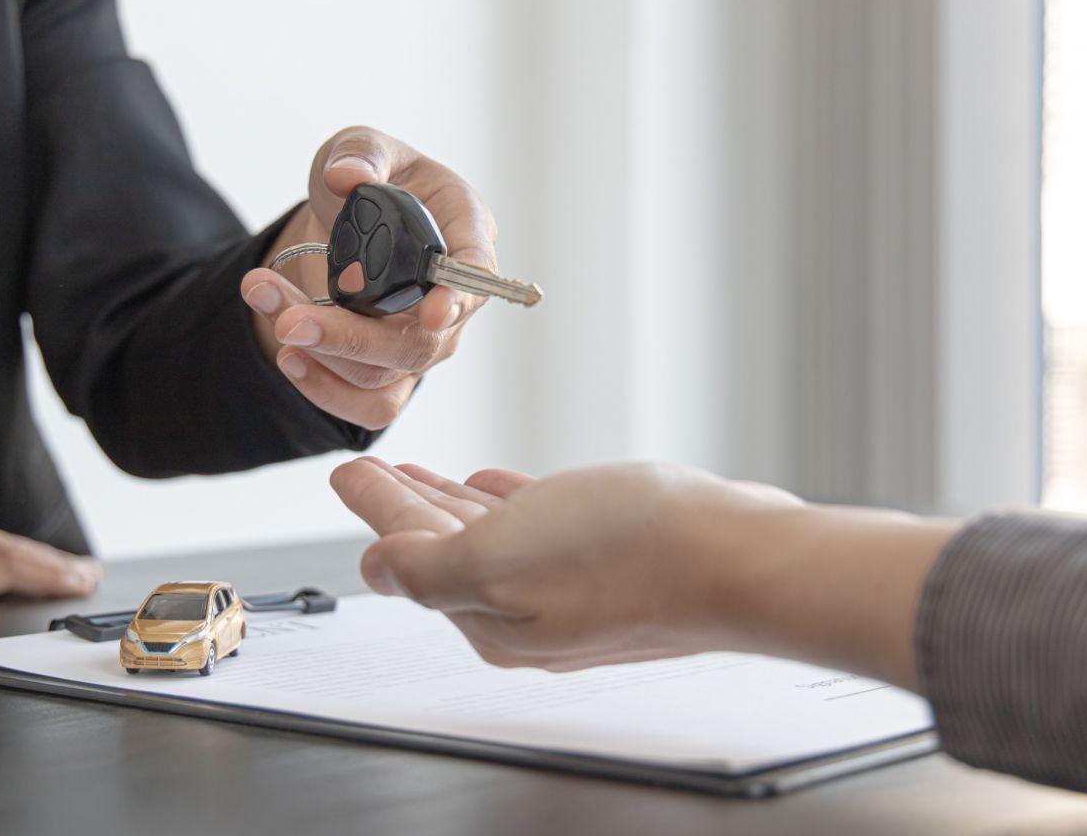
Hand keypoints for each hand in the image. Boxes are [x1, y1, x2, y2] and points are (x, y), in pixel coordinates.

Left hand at [240, 126, 498, 428]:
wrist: (342, 225)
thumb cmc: (369, 180)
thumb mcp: (360, 146)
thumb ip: (359, 153)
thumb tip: (349, 177)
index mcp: (463, 229)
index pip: (476, 272)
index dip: (459, 295)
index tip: (432, 312)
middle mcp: (453, 297)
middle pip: (420, 341)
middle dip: (352, 337)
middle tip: (291, 321)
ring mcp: (424, 342)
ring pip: (384, 373)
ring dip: (318, 349)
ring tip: (264, 298)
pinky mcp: (392, 374)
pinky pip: (370, 407)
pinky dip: (325, 389)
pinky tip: (289, 358)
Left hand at [329, 457, 805, 670]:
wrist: (738, 560)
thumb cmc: (630, 557)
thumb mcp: (498, 560)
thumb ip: (425, 566)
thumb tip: (375, 567)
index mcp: (488, 617)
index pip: (411, 552)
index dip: (375, 506)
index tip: (347, 470)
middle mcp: (526, 611)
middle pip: (445, 548)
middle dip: (405, 507)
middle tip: (373, 470)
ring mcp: (572, 589)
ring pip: (492, 537)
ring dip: (451, 503)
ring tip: (425, 474)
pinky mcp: (615, 561)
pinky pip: (543, 529)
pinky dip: (511, 503)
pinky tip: (502, 484)